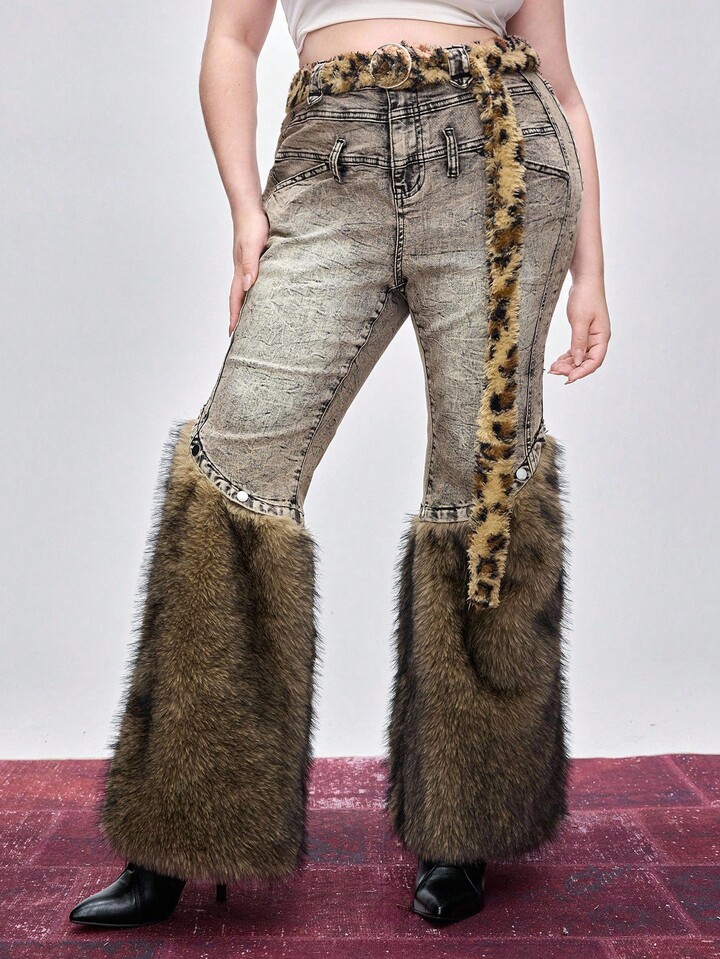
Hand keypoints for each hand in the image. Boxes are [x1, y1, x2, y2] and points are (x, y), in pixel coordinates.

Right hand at [229, 204, 268, 335]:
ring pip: (243, 289)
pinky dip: (252, 291)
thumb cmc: (253, 224)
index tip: (233, 333)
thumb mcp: (253, 245)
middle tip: (238, 333)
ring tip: (248, 318)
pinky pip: (251, 280)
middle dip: (237, 315)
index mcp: (240, 270)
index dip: (235, 316)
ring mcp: (245, 264)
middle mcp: (241, 270)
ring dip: (244, 304)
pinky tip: (259, 292)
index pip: (236, 298)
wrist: (249, 207)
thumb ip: (250, 265)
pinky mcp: (252, 258)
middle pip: (237, 297)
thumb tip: (248, 286)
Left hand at [548, 276, 610, 383]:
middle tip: (555, 372)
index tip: (568, 378)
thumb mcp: (580, 320)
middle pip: (587, 362)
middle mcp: (598, 339)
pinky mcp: (584, 334)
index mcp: (602, 337)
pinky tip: (558, 361)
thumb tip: (576, 360)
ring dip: (568, 364)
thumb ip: (578, 341)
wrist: (585, 281)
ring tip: (554, 368)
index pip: (595, 361)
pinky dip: (567, 357)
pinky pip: (576, 350)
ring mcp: (591, 337)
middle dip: (572, 369)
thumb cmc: (585, 297)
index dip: (582, 371)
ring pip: (580, 357)